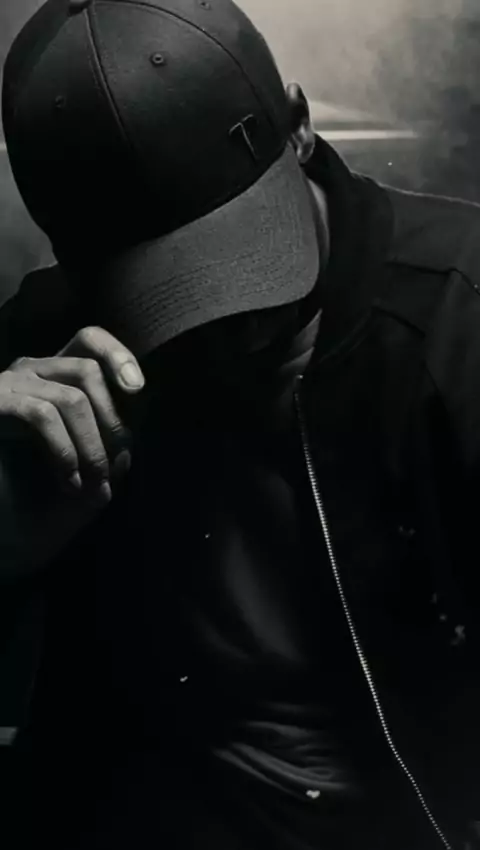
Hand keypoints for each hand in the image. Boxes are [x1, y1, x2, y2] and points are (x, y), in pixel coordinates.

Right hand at [0, 326, 144, 577]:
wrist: (8, 527)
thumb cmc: (46, 491)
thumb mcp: (92, 453)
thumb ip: (114, 424)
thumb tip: (137, 397)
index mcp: (56, 375)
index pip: (89, 339)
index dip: (117, 355)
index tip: (137, 389)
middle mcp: (31, 372)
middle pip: (87, 368)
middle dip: (110, 423)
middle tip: (111, 473)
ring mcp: (8, 386)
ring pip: (71, 398)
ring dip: (92, 448)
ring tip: (94, 487)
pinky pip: (42, 415)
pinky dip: (64, 452)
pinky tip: (70, 482)